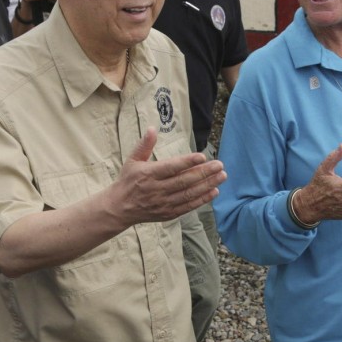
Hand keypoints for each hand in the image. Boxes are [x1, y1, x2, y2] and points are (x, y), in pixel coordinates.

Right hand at [106, 128, 226, 226]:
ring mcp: (163, 203)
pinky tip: (214, 191)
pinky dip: (202, 199)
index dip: (187, 162)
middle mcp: (156, 189)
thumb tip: (152, 128)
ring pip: (189, 194)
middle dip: (204, 173)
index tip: (202, 156)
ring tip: (222, 176)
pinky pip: (188, 206)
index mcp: (148, 174)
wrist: (119, 208)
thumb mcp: (133, 160)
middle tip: (220, 165)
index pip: (171, 167)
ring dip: (207, 185)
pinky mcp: (168, 213)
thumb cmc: (128, 180)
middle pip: (184, 181)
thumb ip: (144, 145)